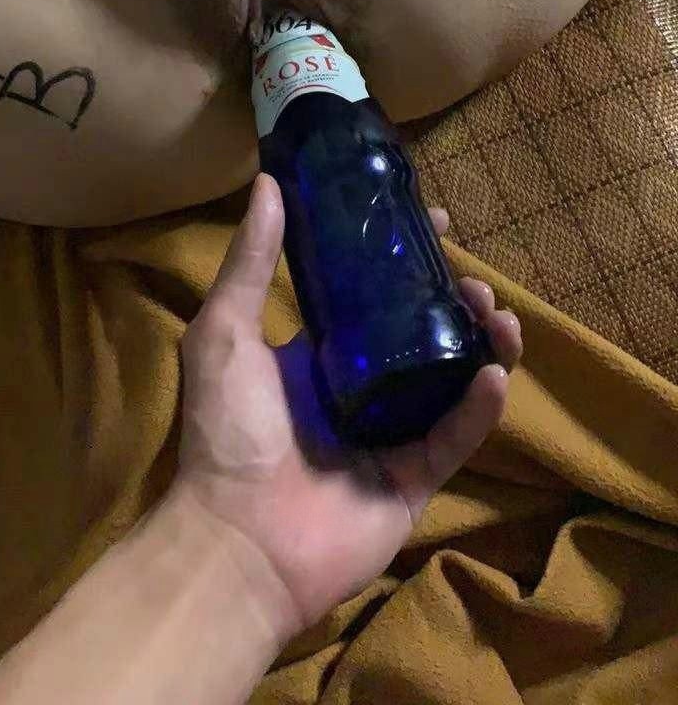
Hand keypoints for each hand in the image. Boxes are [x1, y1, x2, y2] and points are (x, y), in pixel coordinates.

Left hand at [176, 174, 521, 641]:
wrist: (239, 541)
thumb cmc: (227, 432)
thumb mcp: (226, 333)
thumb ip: (250, 261)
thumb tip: (269, 182)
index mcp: (317, 355)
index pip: (371, 295)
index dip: (403, 260)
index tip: (434, 223)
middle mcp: (359, 389)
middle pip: (423, 333)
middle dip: (454, 301)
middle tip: (474, 280)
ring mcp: (391, 435)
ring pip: (451, 380)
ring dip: (482, 345)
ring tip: (497, 316)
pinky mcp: (415, 479)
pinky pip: (456, 436)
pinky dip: (480, 407)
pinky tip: (493, 375)